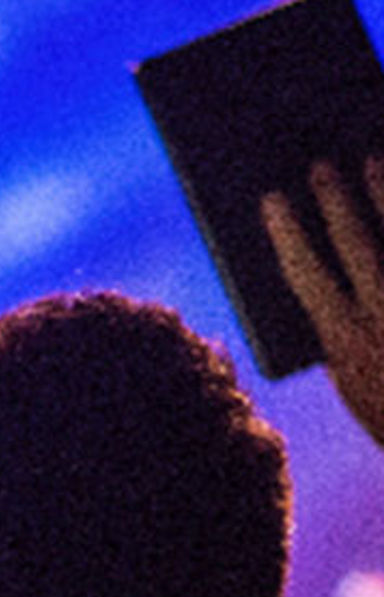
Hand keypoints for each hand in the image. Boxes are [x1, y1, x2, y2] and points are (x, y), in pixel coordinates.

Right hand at [262, 157, 383, 444]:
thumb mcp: (359, 389)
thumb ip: (341, 340)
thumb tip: (324, 284)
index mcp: (348, 344)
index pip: (307, 274)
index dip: (287, 233)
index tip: (271, 199)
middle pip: (355, 240)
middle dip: (334, 198)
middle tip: (321, 166)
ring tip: (375, 160)